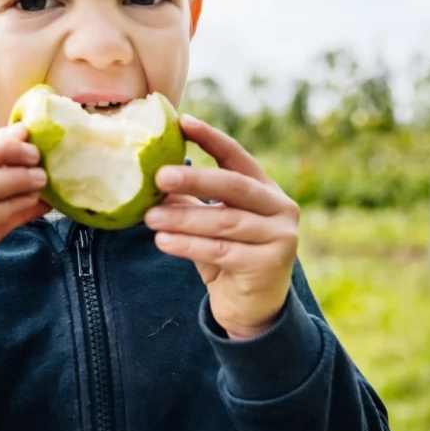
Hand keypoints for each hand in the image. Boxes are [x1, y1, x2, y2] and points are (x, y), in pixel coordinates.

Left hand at [144, 115, 300, 340]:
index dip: (211, 138)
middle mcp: (279, 208)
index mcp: (265, 189)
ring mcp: (280, 236)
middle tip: (159, 176)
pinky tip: (163, 241)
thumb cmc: (228, 257)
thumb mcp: (210, 225)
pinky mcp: (270, 265)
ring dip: (183, 218)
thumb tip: (150, 178)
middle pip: (233, 185)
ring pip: (225, 221)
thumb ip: (191, 202)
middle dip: (194, 179)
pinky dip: (189, 245)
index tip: (183, 122)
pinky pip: (222, 251)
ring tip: (150, 217)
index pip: (237, 156)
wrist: (252, 309)